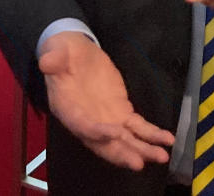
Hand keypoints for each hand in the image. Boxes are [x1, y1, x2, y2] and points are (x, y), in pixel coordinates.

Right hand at [38, 31, 173, 169]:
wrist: (74, 52)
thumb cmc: (62, 53)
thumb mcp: (56, 51)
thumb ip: (53, 58)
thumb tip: (46, 63)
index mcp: (67, 108)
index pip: (82, 125)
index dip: (96, 132)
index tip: (114, 133)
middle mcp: (87, 121)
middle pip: (105, 143)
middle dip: (122, 153)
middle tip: (139, 162)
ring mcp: (106, 118)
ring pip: (124, 140)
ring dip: (142, 149)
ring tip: (161, 156)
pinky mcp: (121, 111)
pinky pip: (137, 127)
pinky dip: (151, 134)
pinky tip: (167, 139)